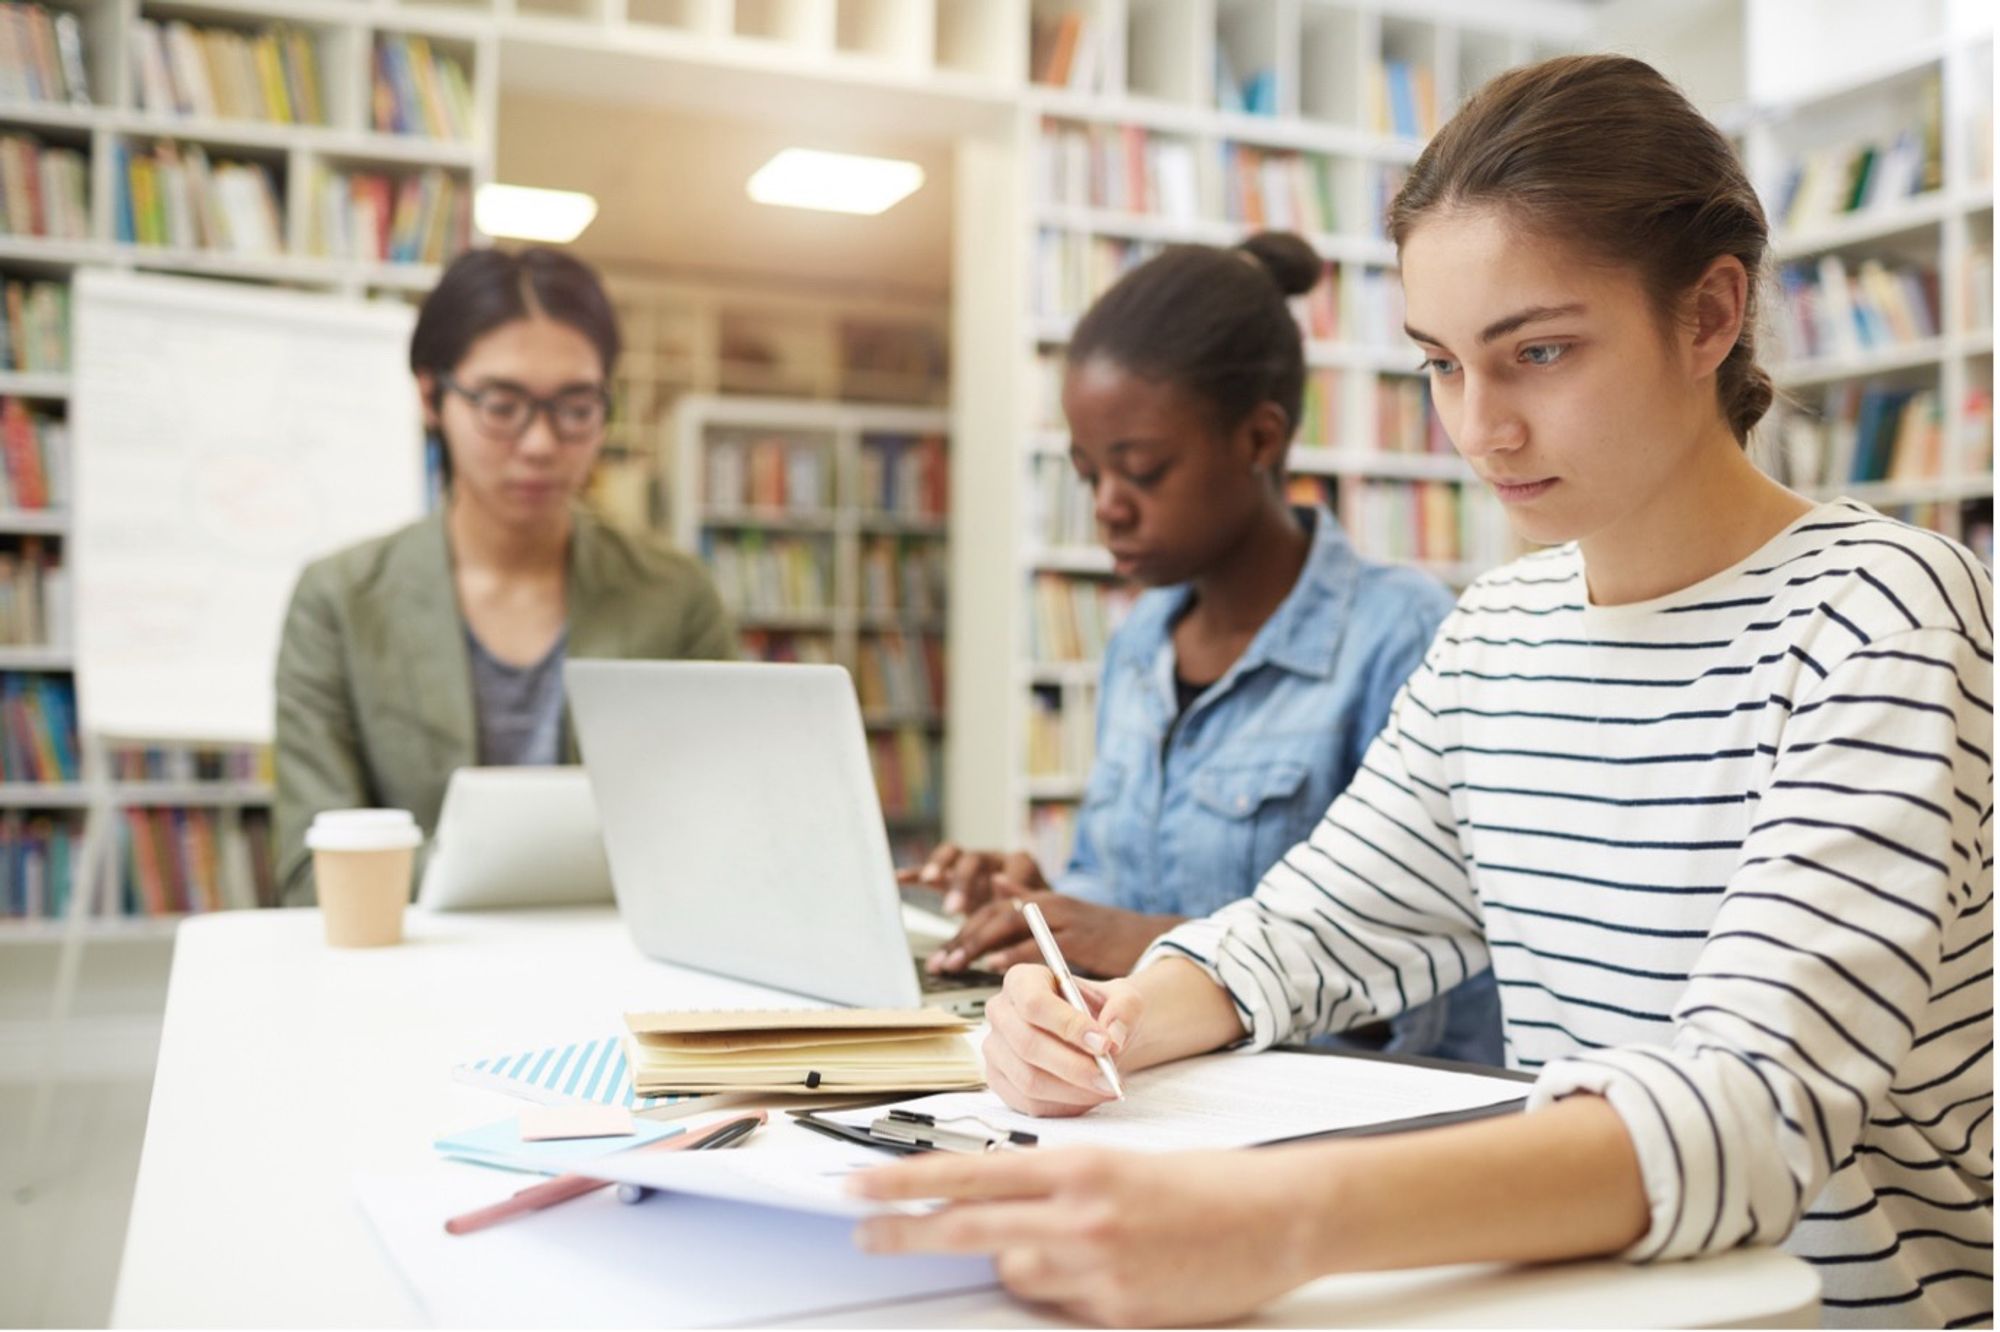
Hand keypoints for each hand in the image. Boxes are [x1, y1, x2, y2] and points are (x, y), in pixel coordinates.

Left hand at [851, 1147, 1311, 1326]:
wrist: (1279, 1216)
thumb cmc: (1207, 1182)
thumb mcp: (1120, 1163)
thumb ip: (1055, 1183)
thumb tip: (999, 1207)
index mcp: (1078, 1165)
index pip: (968, 1171)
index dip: (904, 1181)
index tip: (860, 1185)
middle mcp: (1078, 1214)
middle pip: (966, 1227)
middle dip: (904, 1231)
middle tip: (865, 1232)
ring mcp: (1096, 1269)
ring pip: (1014, 1272)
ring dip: (1020, 1261)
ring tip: (1076, 1245)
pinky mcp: (1118, 1313)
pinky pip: (1063, 1306)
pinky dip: (1071, 1290)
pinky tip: (1114, 1271)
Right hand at [895, 845, 1048, 914]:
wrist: (1027, 915)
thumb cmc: (1036, 916)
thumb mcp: (1038, 914)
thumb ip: (1025, 904)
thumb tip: (1004, 890)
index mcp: (1020, 864)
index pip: (1011, 866)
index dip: (1006, 885)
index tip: (1000, 906)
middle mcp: (992, 859)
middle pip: (974, 861)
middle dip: (962, 883)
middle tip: (953, 909)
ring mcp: (970, 867)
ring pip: (951, 856)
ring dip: (939, 866)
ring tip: (928, 879)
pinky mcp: (951, 879)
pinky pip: (930, 873)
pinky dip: (915, 874)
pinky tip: (898, 878)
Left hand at [927, 881, 1180, 977]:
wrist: (1145, 936)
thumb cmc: (1098, 934)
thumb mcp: (1059, 917)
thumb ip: (1026, 902)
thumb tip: (994, 881)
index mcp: (1039, 900)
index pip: (990, 907)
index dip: (962, 930)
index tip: (941, 956)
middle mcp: (1047, 902)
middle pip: (993, 912)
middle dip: (963, 937)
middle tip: (941, 963)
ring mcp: (1064, 916)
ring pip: (1009, 920)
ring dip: (978, 942)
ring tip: (956, 963)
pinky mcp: (1080, 935)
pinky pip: (1041, 942)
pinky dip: (1015, 952)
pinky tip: (994, 965)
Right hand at [980, 964, 1142, 1116]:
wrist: (1096, 1037)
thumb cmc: (1103, 1012)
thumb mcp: (1124, 999)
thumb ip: (1124, 1010)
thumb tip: (1112, 1037)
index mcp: (1023, 980)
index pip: (1034, 1002)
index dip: (1068, 1025)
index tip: (1103, 1044)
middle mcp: (1001, 1012)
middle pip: (1028, 1045)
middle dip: (1074, 1066)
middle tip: (1108, 1077)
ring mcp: (995, 1049)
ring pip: (1028, 1080)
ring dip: (1073, 1091)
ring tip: (1104, 1087)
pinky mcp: (1000, 1081)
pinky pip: (1029, 1103)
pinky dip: (1064, 1105)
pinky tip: (1088, 1095)